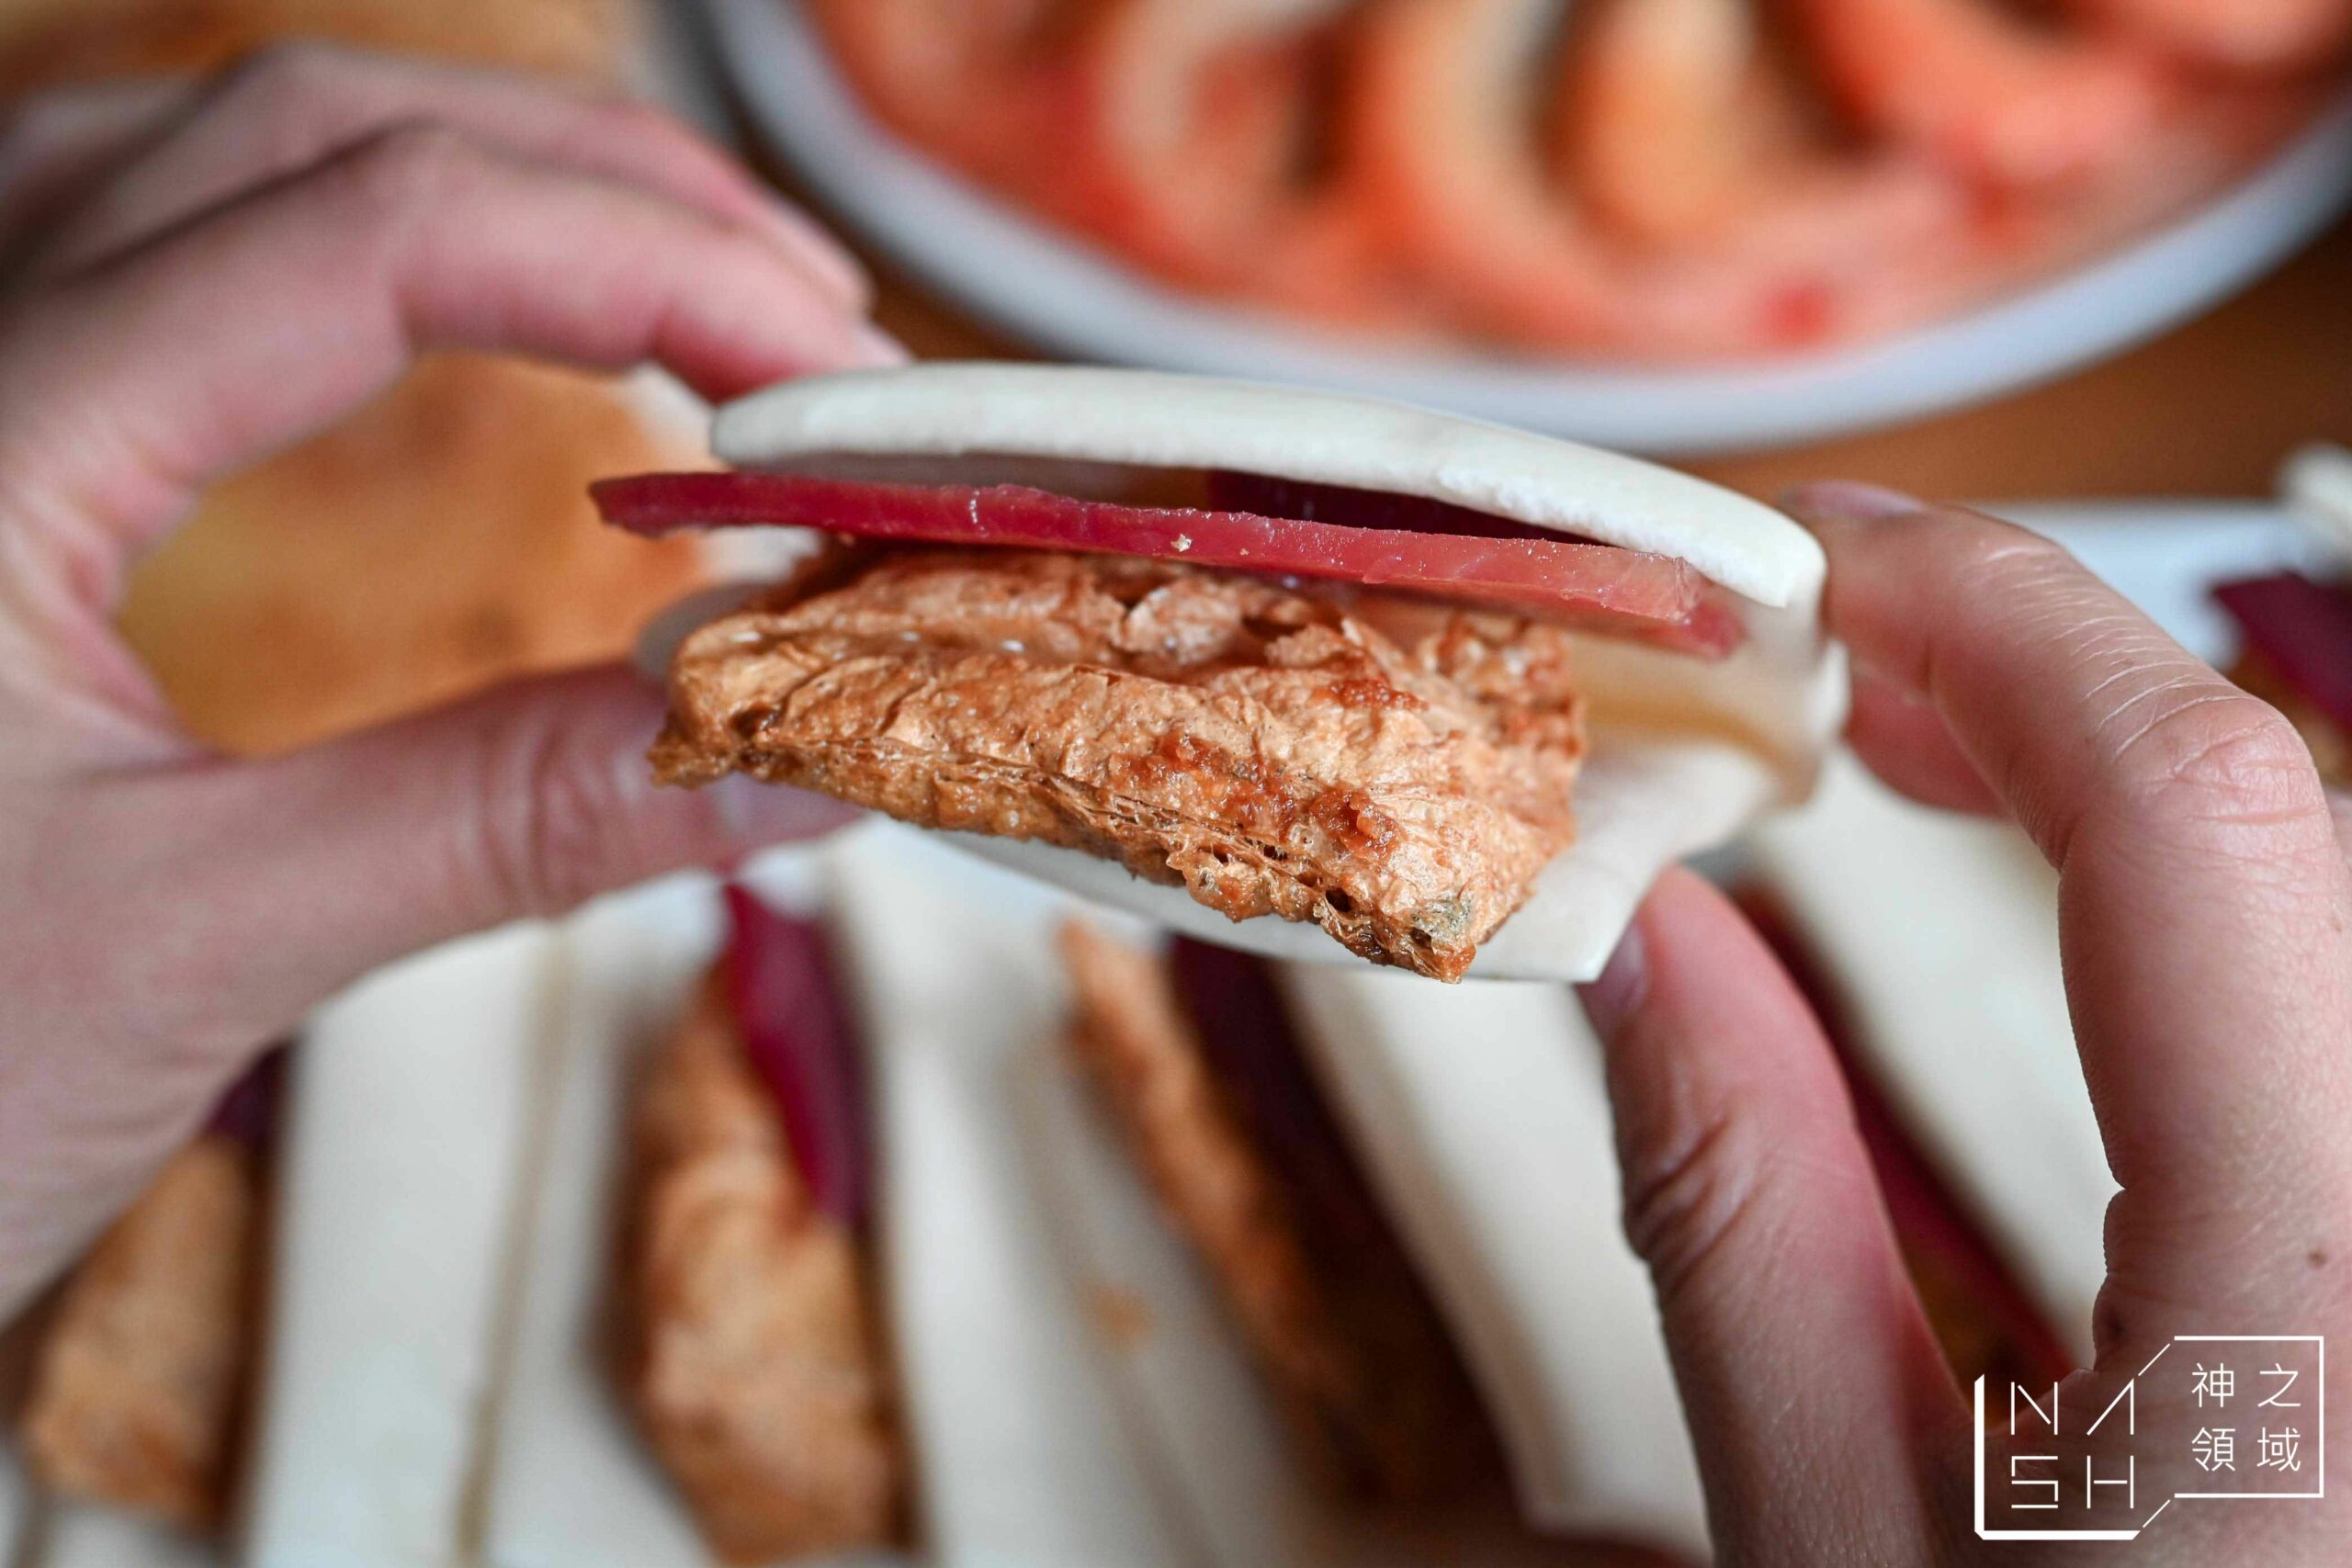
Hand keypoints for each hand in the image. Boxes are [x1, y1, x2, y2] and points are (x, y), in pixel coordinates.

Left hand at [0, 46, 887, 1316]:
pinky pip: (168, 241)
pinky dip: (360, 241)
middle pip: (324, 132)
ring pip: (237, 156)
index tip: (842, 391)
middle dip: (612, 195)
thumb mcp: (191, 952)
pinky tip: (459, 310)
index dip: (659, 272)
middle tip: (817, 326)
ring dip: (490, 181)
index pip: (380, 234)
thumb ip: (503, 825)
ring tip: (687, 288)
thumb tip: (791, 757)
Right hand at [1579, 484, 2351, 1564]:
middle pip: (2305, 825)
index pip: (2200, 825)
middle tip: (1823, 648)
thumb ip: (1744, 1226)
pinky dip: (2199, 921)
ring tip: (1915, 745)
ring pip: (2335, 909)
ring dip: (2127, 789)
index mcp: (2314, 1343)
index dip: (1998, 624)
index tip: (1808, 565)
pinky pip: (2338, 1026)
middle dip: (2051, 681)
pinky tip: (2068, 915)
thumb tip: (1648, 946)